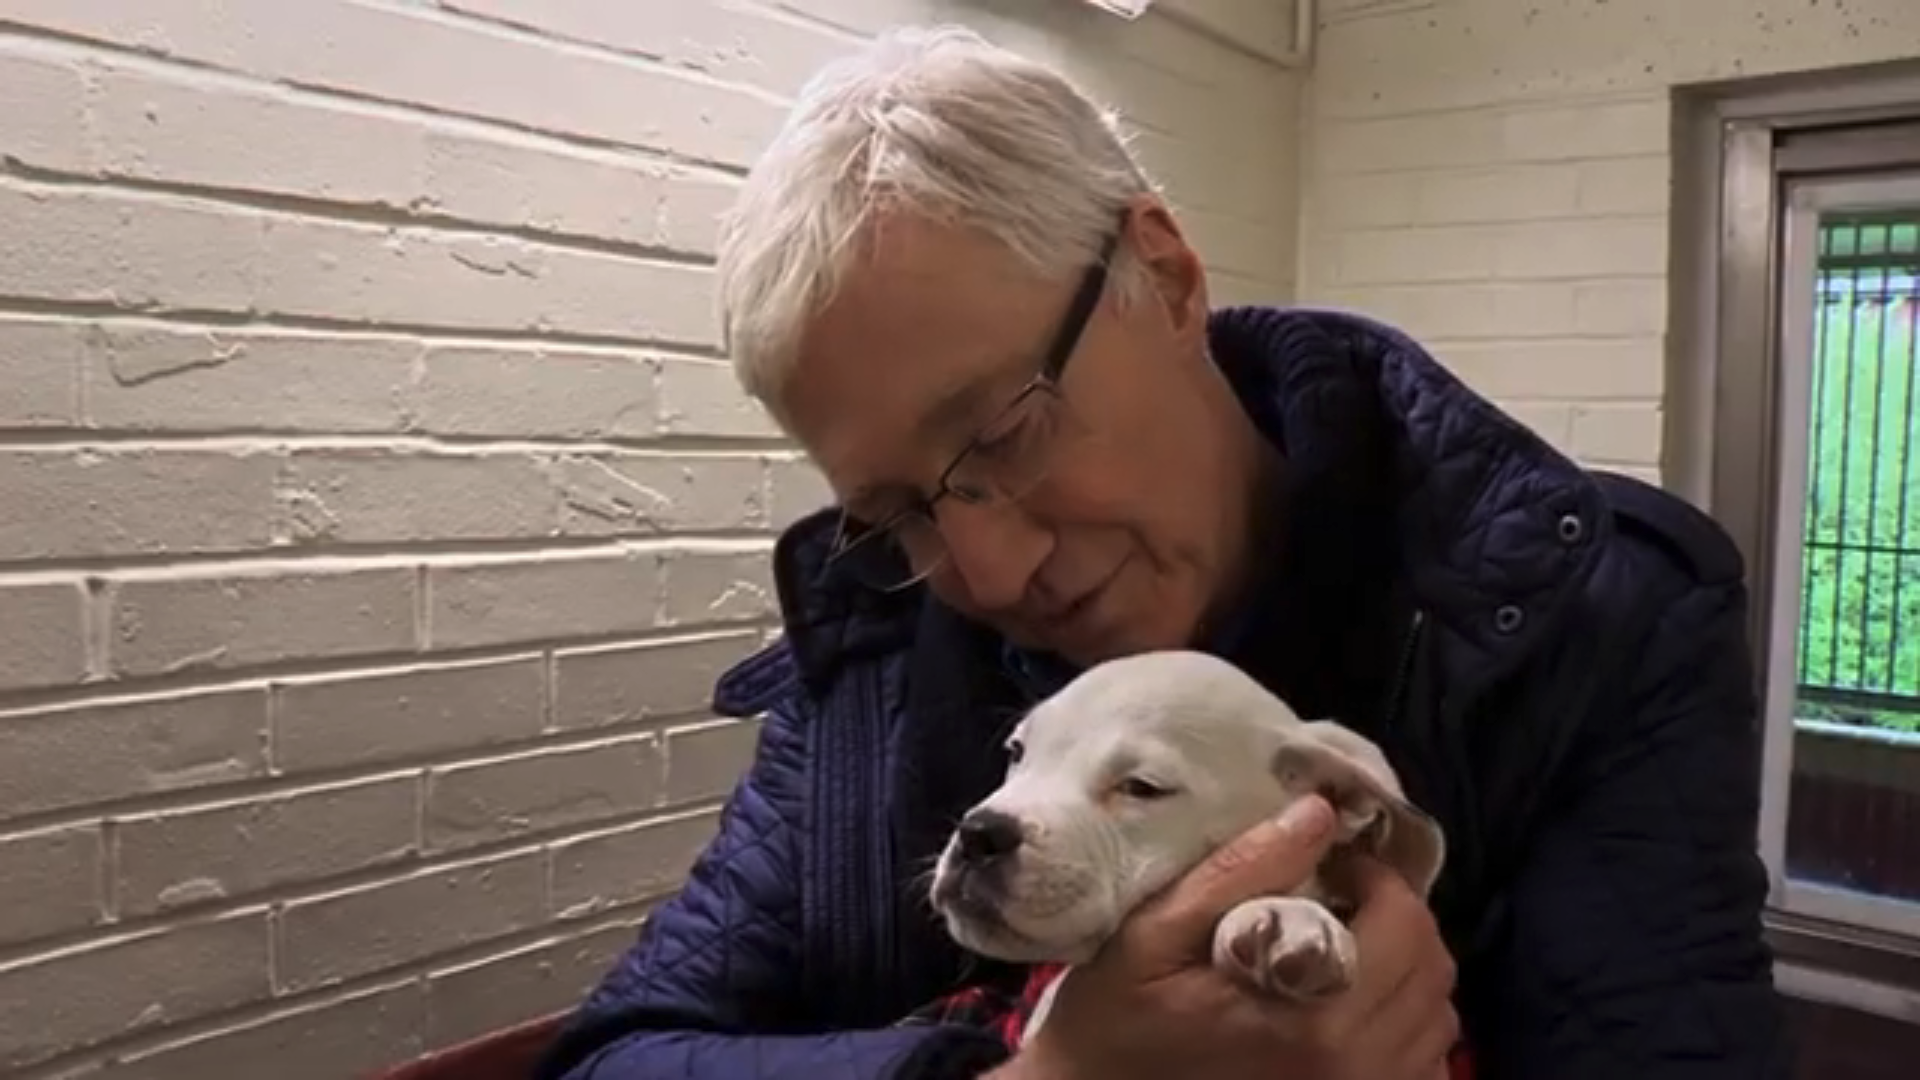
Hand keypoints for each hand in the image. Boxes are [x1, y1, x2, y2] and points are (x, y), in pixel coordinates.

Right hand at [995, 795, 1458, 1079]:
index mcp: (1313, 1017)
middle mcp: (1354, 1065)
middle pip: (1432, 969)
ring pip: (1436, 1017)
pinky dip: (1403, 1028)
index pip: (1404, 925)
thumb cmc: (1115, 1017)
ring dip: (1402, 969)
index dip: (1374, 876)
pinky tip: (1350, 1006)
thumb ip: (1241, 870)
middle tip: (1336, 896)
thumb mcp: (1155, 931)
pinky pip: (1421, 1065)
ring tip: (1341, 948)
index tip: (1327, 863)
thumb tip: (1320, 812)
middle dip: (1394, 916)